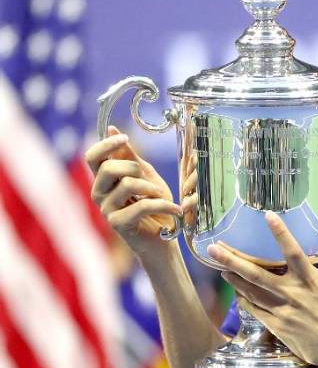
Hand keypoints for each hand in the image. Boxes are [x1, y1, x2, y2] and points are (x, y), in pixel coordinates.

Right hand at [85, 126, 181, 256]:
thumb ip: (129, 156)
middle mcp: (99, 194)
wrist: (163, 238)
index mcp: (103, 180)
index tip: (125, 138)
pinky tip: (175, 209)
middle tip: (149, 180)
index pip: (92, 157)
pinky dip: (163, 205)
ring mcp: (106, 210)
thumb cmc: (154, 205)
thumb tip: (111, 129)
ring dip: (152, 188)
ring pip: (127, 185)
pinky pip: (141, 205)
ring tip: (161, 196)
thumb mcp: (145, 175)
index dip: (106, 144)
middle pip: (109, 168)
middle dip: (135, 169)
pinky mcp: (118, 224)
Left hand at [208, 213, 317, 367]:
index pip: (292, 251)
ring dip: (234, 279)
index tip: (267, 216)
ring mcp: (282, 310)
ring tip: (220, 266)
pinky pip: (256, 311)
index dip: (280, 233)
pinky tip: (237, 293)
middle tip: (214, 248)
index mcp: (310, 278)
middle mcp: (292, 292)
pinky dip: (245, 300)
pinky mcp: (277, 326)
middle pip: (256, 274)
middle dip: (233, 260)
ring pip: (251, 292)